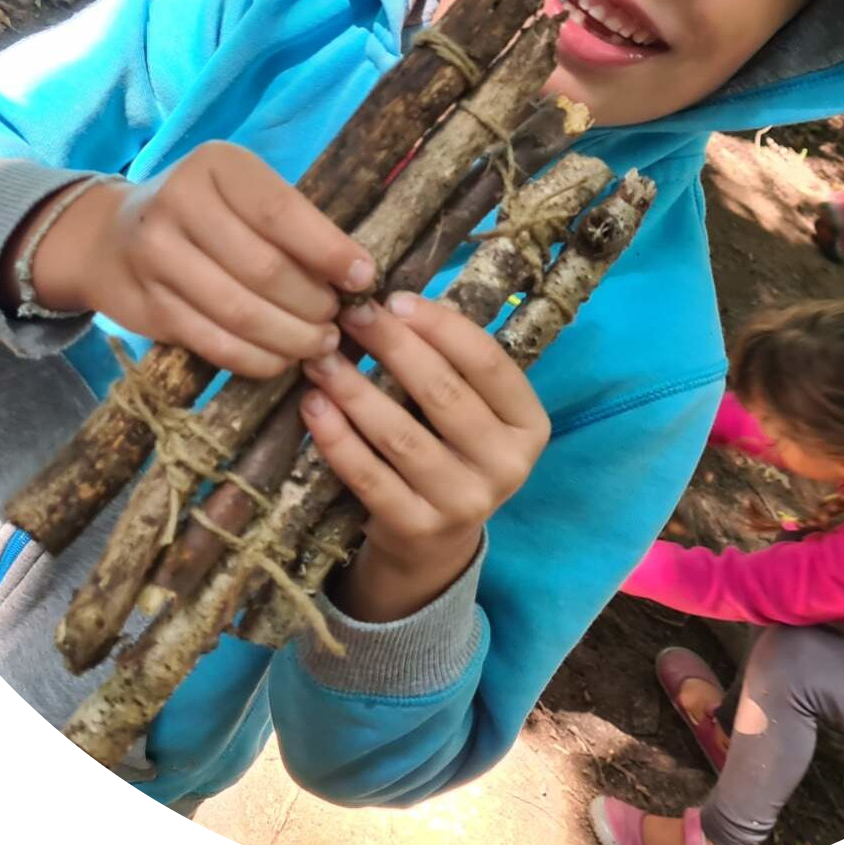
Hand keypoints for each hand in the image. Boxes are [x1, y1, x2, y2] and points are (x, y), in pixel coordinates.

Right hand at [11, 142, 374, 377]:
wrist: (110, 236)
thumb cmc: (206, 212)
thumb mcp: (244, 193)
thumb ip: (292, 223)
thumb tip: (356, 275)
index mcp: (216, 166)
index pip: (281, 213)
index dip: (329, 251)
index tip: (363, 278)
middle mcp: (179, 204)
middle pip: (264, 269)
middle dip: (314, 303)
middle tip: (340, 320)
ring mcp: (156, 256)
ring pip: (240, 312)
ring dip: (292, 337)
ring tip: (321, 343)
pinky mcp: (147, 306)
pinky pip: (214, 343)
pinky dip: (258, 358)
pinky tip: (283, 359)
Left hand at [301, 292, 549, 618]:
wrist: (434, 544)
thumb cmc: (450, 450)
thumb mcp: (472, 412)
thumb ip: (450, 365)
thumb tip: (393, 302)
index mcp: (529, 425)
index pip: (489, 364)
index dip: (442, 327)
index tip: (396, 299)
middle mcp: (507, 466)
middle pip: (444, 393)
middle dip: (393, 347)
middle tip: (352, 316)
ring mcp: (464, 503)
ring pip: (401, 435)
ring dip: (355, 390)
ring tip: (321, 359)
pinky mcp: (417, 529)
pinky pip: (370, 477)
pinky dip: (338, 439)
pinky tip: (314, 407)